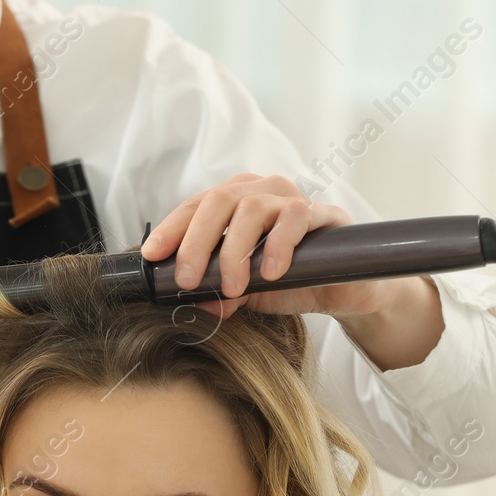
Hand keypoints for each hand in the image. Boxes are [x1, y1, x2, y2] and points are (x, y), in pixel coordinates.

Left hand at [139, 172, 389, 320]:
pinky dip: (278, 245)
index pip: (195, 207)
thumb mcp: (245, 291)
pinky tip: (271, 273)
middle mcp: (261, 192)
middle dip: (196, 242)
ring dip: (234, 250)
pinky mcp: (323, 213)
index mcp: (235, 203)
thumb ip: (218, 293)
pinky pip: (296, 218)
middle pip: (218, 202)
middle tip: (187, 280)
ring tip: (232, 286)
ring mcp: (292, 199)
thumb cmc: (290, 281)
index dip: (171, 229)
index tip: (151, 256)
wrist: (343, 289)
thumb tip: (191, 304)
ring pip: (253, 209)